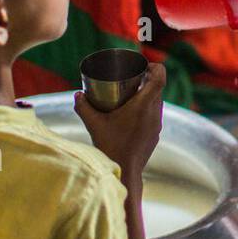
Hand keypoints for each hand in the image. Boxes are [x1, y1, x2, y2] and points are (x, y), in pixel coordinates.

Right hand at [76, 62, 164, 177]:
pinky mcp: (155, 134)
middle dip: (148, 79)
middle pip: (158, 88)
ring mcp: (157, 124)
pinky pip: (155, 114)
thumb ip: (84, 107)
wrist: (125, 172)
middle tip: (132, 78)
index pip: (160, 78)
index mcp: (143, 106)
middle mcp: (155, 113)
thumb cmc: (111, 147)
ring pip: (158, 101)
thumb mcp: (94, 124)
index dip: (155, 67)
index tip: (143, 66)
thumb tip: (77, 94)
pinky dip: (147, 108)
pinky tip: (133, 113)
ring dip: (148, 94)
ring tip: (131, 93)